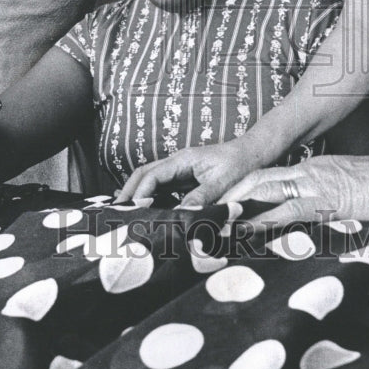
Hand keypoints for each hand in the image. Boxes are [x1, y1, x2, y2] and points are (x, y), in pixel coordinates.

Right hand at [115, 140, 259, 206]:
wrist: (253, 154)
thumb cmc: (239, 165)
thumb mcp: (222, 182)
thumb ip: (201, 197)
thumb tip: (180, 214)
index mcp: (183, 160)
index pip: (152, 175)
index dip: (140, 193)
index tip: (133, 211)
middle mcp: (177, 163)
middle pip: (144, 174)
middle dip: (128, 192)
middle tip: (115, 212)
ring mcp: (180, 170)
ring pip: (150, 181)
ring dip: (137, 195)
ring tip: (124, 214)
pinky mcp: (185, 179)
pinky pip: (162, 188)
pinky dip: (150, 198)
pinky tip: (145, 211)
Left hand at [218, 151, 368, 233]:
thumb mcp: (348, 193)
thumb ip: (327, 202)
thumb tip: (314, 220)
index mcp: (311, 170)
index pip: (266, 178)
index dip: (240, 191)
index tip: (220, 207)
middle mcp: (307, 173)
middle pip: (256, 180)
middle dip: (229, 198)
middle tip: (205, 216)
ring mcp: (315, 184)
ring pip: (264, 191)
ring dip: (237, 208)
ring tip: (213, 224)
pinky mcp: (327, 199)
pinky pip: (288, 210)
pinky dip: (264, 221)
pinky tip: (246, 231)